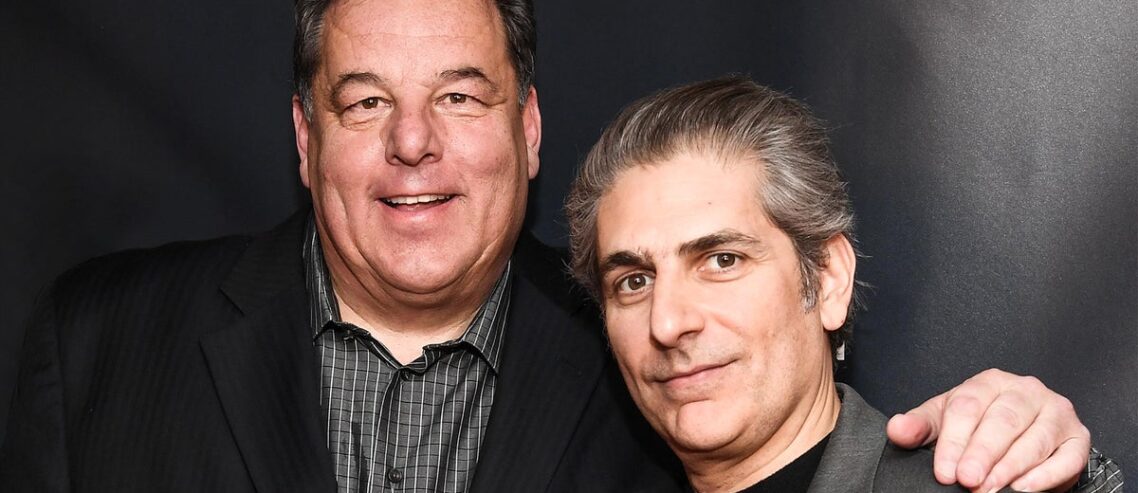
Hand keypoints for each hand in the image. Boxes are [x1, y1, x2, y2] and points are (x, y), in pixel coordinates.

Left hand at [886, 368, 1089, 491]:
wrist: (1022, 430)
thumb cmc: (979, 423)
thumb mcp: (945, 420)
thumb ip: (920, 425)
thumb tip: (896, 429)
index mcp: (989, 382)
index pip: (968, 407)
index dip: (954, 441)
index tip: (944, 471)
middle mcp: (1026, 391)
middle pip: (1003, 421)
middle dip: (983, 454)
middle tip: (968, 481)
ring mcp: (1056, 413)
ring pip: (1034, 439)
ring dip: (1011, 468)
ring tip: (991, 489)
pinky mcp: (1078, 438)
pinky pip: (1066, 457)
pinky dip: (1046, 475)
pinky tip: (1024, 489)